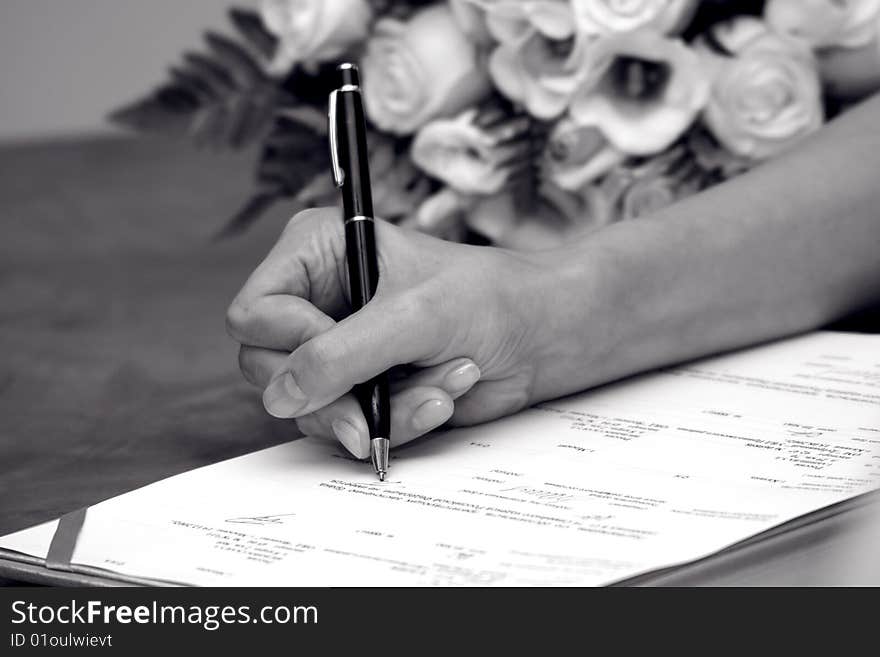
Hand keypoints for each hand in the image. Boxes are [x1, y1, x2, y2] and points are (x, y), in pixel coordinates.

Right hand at [226, 208, 581, 457]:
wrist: (538, 336)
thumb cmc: (487, 298)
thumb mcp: (412, 317)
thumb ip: (341, 355)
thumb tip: (280, 396)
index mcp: (317, 254)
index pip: (255, 312)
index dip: (291, 341)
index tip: (345, 349)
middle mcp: (317, 301)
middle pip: (269, 368)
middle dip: (335, 393)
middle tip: (372, 407)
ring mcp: (338, 349)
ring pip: (311, 407)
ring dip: (382, 408)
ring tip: (441, 384)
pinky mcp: (362, 388)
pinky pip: (350, 425)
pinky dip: (399, 421)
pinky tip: (442, 395)